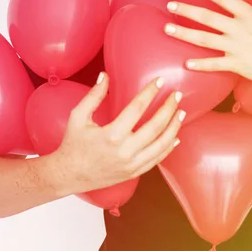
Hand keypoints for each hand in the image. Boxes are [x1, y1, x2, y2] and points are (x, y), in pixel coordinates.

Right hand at [54, 73, 184, 194]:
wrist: (69, 175)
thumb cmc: (73, 144)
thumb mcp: (78, 117)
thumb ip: (93, 96)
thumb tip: (105, 76)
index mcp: (112, 134)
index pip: (137, 108)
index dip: (150, 92)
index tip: (160, 81)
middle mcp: (125, 151)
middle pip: (155, 126)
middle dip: (169, 108)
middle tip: (177, 95)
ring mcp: (131, 164)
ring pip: (161, 145)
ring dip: (174, 127)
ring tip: (181, 112)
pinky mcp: (134, 173)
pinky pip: (157, 160)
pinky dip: (168, 148)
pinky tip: (175, 136)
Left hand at [164, 0, 251, 93]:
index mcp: (250, 15)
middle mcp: (239, 29)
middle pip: (207, 17)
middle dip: (186, 9)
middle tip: (169, 4)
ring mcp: (236, 47)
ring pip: (204, 39)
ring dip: (184, 33)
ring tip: (167, 28)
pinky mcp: (236, 64)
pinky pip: (214, 64)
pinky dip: (200, 64)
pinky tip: (186, 63)